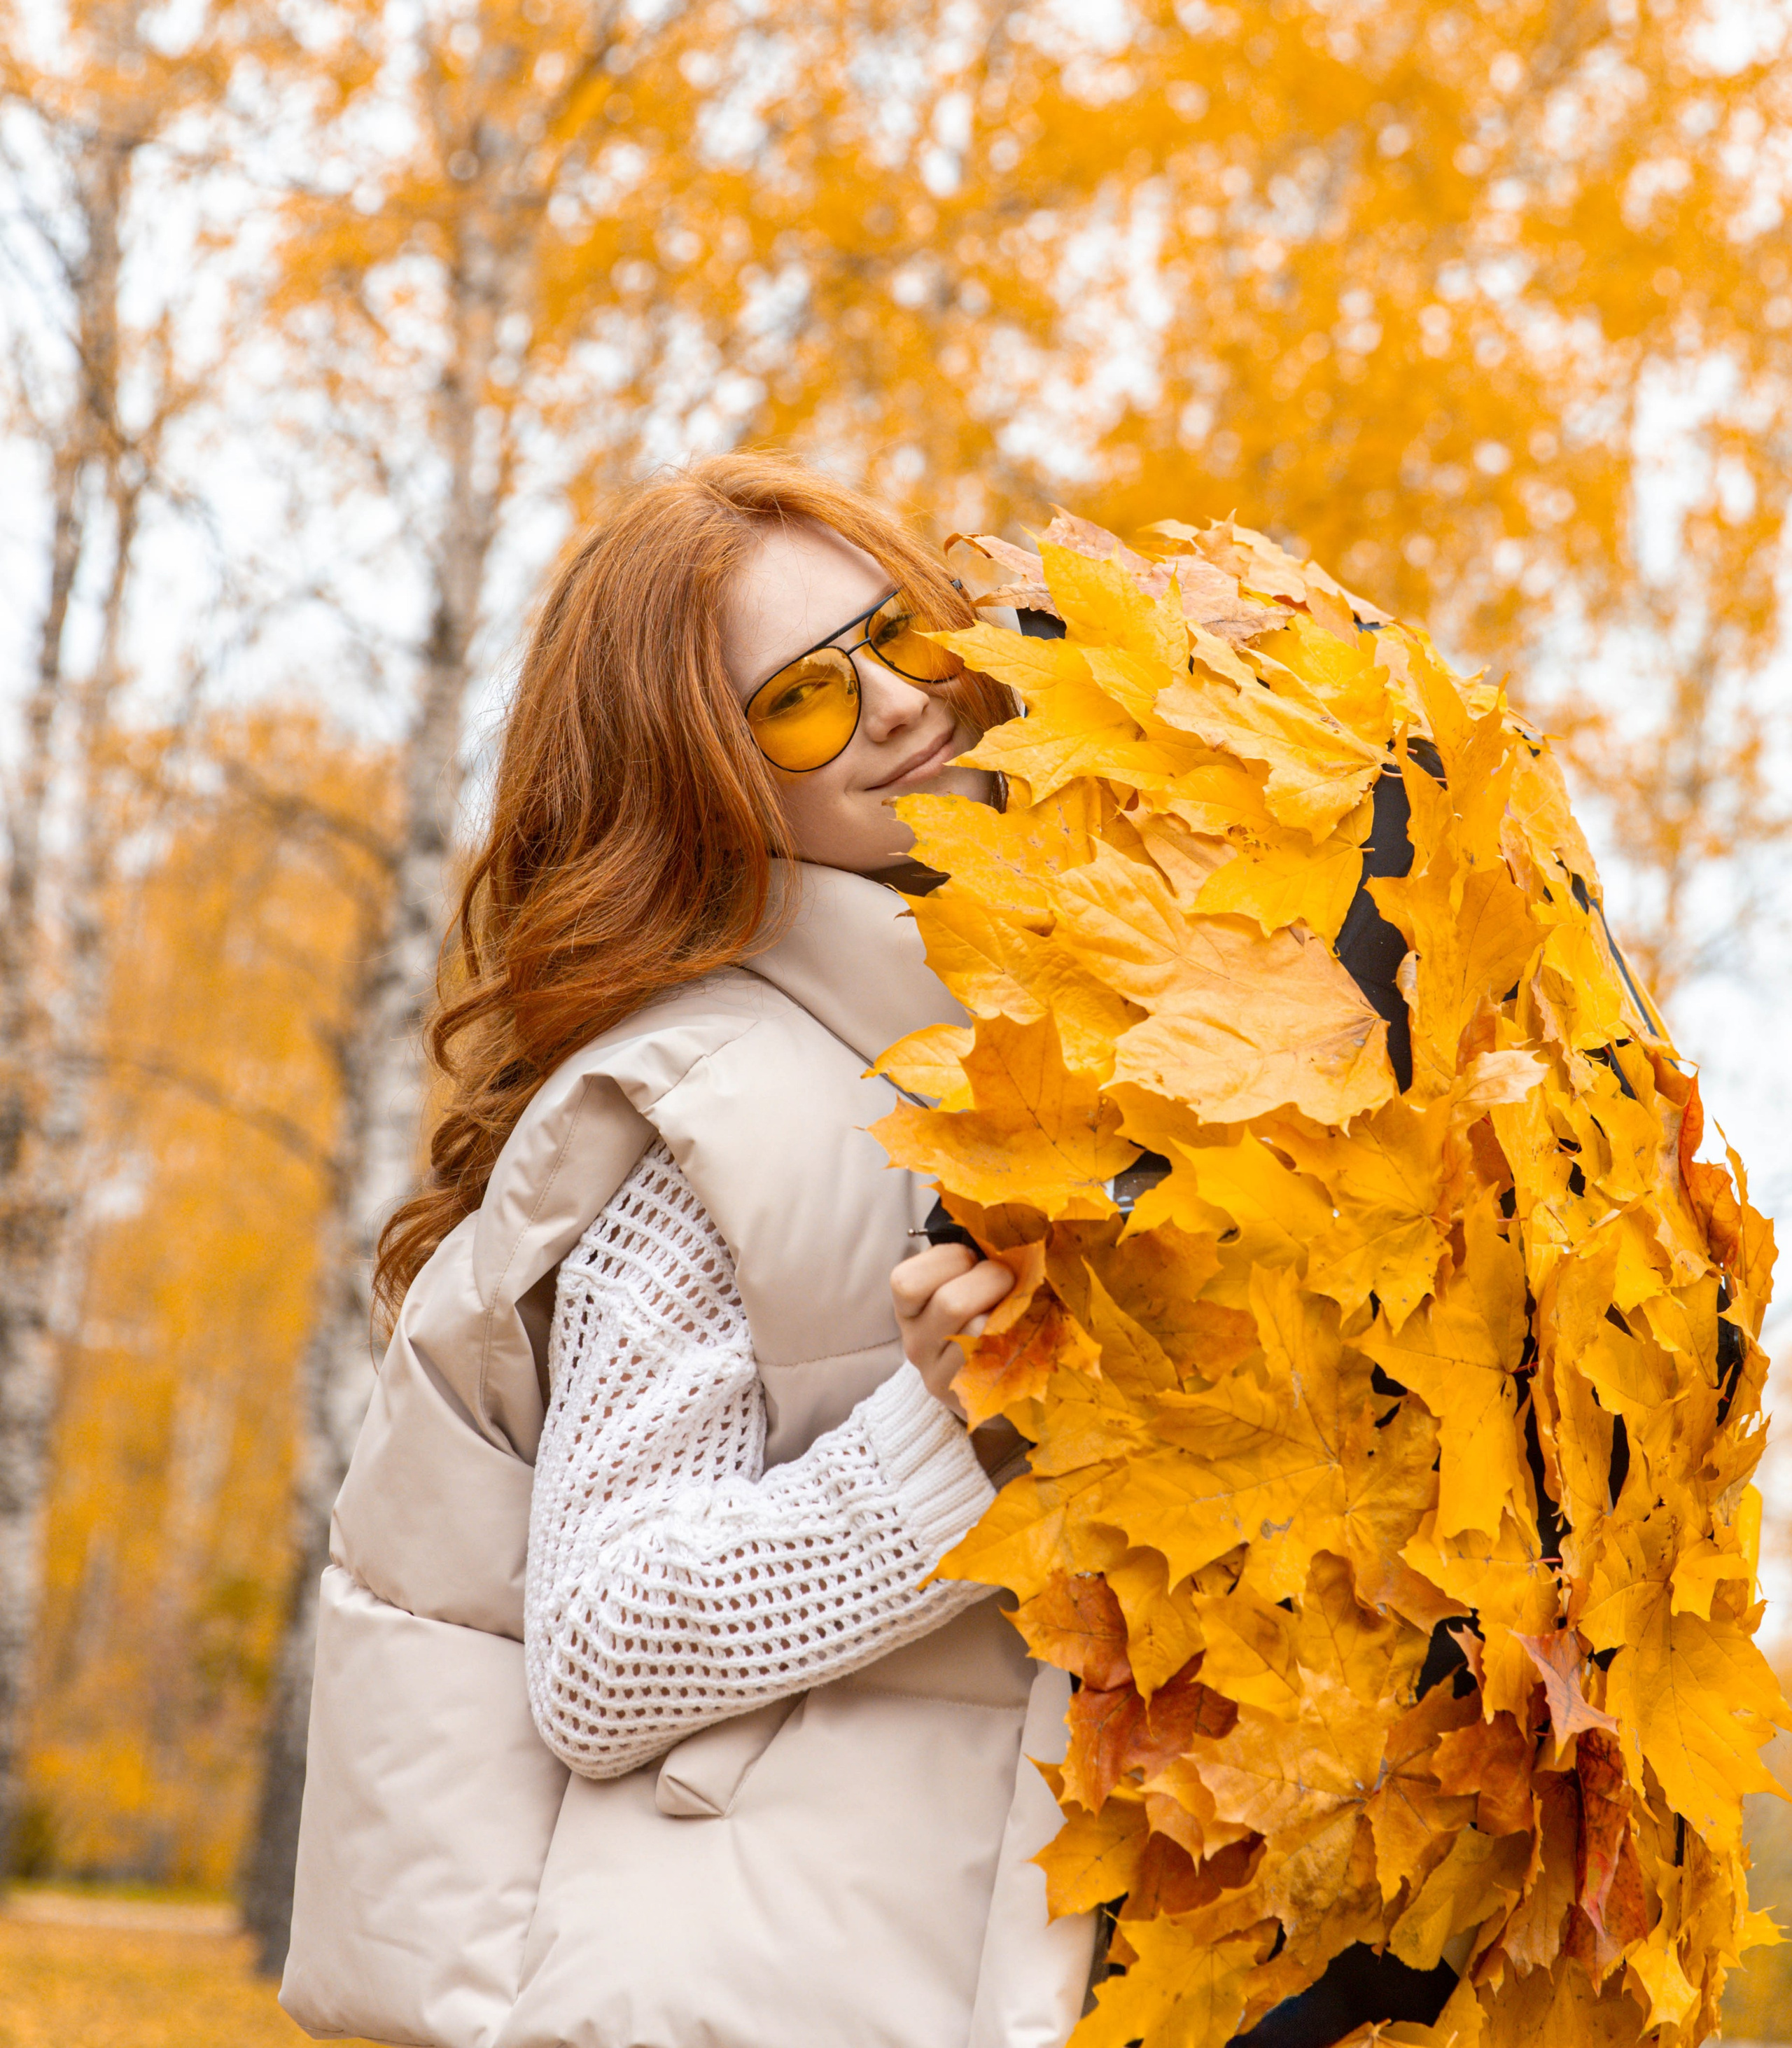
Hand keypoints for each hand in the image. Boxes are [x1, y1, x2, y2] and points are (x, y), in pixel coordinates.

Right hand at [890, 1242, 1014, 1419]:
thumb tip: (1008, 1217)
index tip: (976, 1258)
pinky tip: (1025, 1337)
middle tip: (1010, 1280)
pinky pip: (999, 1361)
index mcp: (909, 1307)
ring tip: (1020, 1308)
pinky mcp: (968, 1398)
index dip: (950, 1260)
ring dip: (1009, 1311)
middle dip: (992, 1280)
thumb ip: (974, 1253)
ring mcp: (938, 1376)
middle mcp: (915, 1343)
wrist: (992, 1381)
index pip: (906, 1281)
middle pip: (950, 1303)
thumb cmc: (985, 1312)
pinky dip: (1019, 1341)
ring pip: (978, 1332)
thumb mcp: (966, 1280)